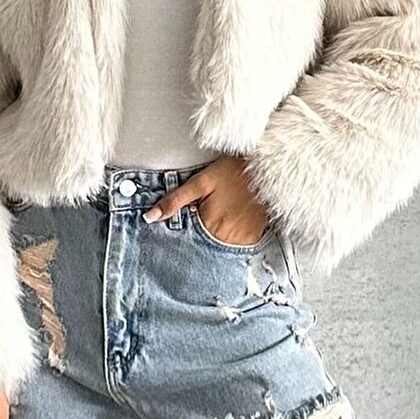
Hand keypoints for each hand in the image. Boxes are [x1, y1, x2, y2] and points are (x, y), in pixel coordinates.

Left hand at [142, 154, 269, 245]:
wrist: (269, 168)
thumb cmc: (234, 171)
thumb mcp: (201, 182)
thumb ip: (175, 200)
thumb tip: (150, 217)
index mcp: (208, 224)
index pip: (186, 241)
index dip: (181, 236)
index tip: (186, 224)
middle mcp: (224, 238)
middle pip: (202, 247)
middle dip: (196, 239)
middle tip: (204, 218)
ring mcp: (241, 241)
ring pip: (217, 250)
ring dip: (212, 241)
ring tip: (217, 221)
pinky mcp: (254, 238)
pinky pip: (235, 248)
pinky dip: (228, 240)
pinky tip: (229, 224)